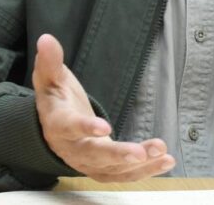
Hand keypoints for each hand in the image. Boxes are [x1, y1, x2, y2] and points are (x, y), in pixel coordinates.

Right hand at [33, 33, 174, 180]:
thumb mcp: (50, 79)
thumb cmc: (55, 100)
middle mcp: (72, 149)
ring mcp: (88, 163)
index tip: (105, 127)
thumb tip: (46, 39)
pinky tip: (166, 161)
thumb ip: (50, 61)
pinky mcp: (103, 169)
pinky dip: (145, 171)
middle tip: (140, 152)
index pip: (69, 128)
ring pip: (113, 169)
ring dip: (139, 165)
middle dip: (118, 154)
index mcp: (58, 124)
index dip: (85, 128)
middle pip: (94, 156)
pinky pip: (124, 175)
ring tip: (163, 153)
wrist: (53, 129)